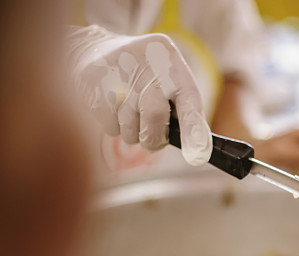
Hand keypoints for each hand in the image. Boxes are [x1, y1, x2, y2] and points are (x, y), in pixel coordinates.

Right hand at [66, 25, 212, 165]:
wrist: (96, 49)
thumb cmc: (145, 77)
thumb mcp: (169, 82)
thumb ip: (185, 112)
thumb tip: (197, 151)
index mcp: (172, 60)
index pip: (189, 100)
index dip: (194, 130)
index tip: (197, 156)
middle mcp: (146, 61)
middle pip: (155, 116)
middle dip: (155, 138)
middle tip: (152, 141)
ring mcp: (117, 70)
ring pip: (131, 128)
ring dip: (133, 132)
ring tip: (130, 113)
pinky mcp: (92, 82)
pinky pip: (111, 128)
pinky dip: (114, 127)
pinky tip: (112, 107)